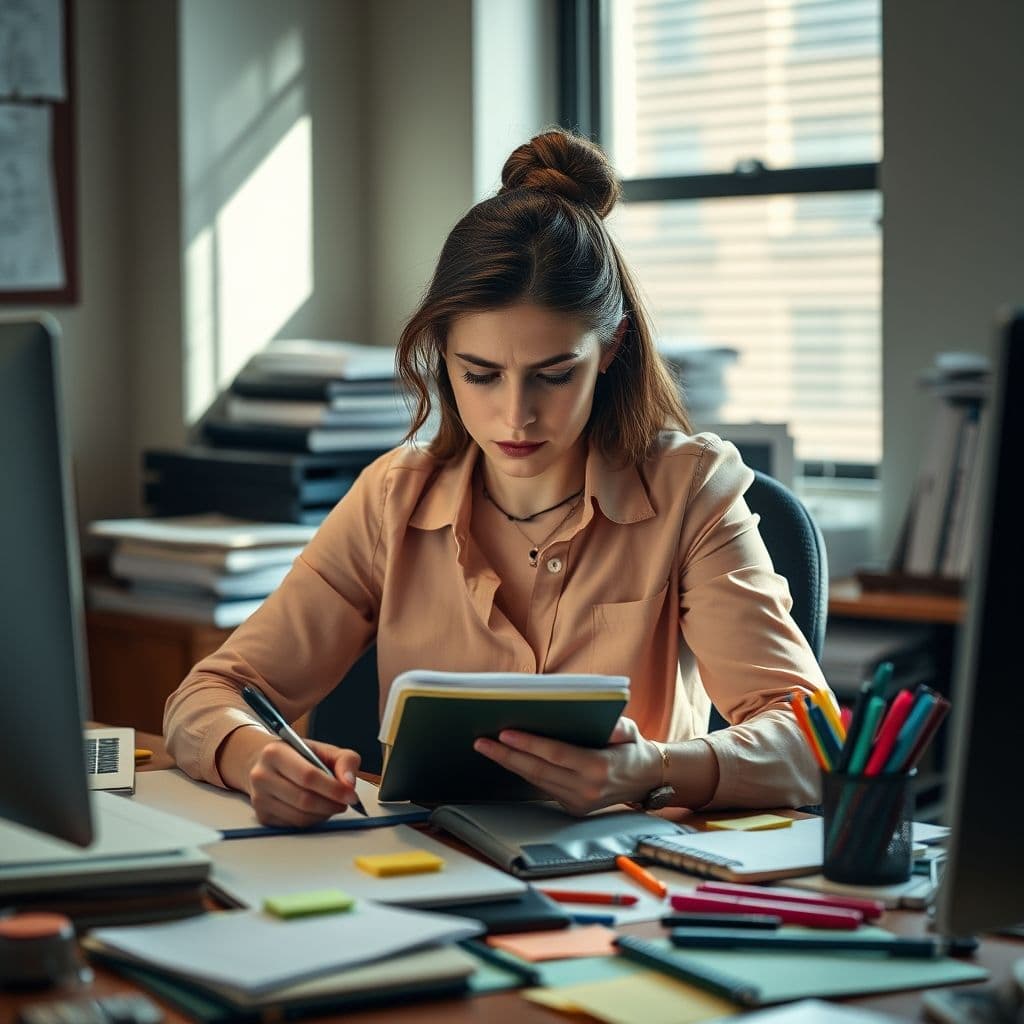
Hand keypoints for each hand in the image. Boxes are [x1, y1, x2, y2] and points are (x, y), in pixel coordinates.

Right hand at [245, 738, 362, 826]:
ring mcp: (259, 798)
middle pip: (304, 799)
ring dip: (323, 814)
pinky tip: (317, 809)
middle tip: (345, 802)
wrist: (267, 763)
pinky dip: (312, 820)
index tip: (351, 795)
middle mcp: (262, 776)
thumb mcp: (324, 749)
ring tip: (333, 804)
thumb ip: (345, 760)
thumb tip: (349, 784)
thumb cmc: (299, 756)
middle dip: (331, 804)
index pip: (308, 776)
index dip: (333, 789)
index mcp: (276, 752)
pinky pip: (294, 825)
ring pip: (300, 816)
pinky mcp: (262, 816)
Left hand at [472, 716, 662, 815]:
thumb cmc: (632, 746)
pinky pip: (543, 788)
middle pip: (538, 771)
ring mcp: (578, 802)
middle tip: (482, 742)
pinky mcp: (573, 809)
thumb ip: (617, 725)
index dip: (529, 744)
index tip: (505, 733)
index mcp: (599, 768)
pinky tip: (508, 759)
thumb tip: (602, 721)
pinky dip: (524, 773)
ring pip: (536, 781)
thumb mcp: (629, 729)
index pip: (555, 754)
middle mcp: (587, 789)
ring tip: (487, 748)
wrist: (645, 779)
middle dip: (507, 756)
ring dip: (510, 764)